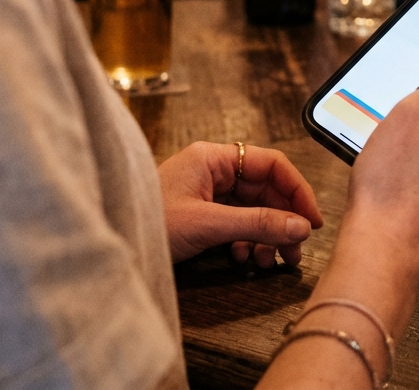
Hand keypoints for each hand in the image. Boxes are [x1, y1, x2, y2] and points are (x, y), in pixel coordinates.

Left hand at [159, 141, 323, 265]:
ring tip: (270, 261)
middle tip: (294, 251)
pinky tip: (244, 257)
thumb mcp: (207, 224)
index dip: (297, 190)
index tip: (311, 220)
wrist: (107, 244)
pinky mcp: (200, 213)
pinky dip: (247, 240)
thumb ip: (256, 223)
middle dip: (282, 220)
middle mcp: (214, 169)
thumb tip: (299, 226)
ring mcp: (206, 191)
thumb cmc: (147, 223)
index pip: (271, 164)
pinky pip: (237, 222)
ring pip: (252, 208)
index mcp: (214, 157)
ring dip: (266, 234)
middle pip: (264, 189)